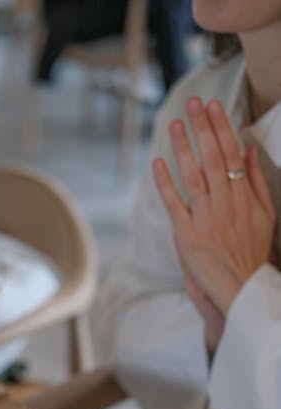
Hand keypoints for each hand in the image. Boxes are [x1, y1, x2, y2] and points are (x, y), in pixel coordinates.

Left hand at [152, 97, 274, 348]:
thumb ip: (256, 182)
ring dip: (183, 149)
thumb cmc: (250, 254)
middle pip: (213, 159)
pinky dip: (165, 183)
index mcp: (243, 197)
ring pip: (194, 176)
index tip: (213, 106)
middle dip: (202, 129)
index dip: (221, 129)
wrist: (240, 289)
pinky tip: (157, 164)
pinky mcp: (188, 236)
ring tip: (175, 124)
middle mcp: (226, 204)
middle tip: (192, 104)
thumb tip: (249, 150)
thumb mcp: (265, 216)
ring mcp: (206, 219)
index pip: (232, 155)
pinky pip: (175, 205)